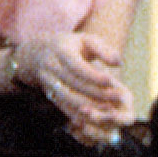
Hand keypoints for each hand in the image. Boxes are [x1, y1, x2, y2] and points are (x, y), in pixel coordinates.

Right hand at [19, 31, 134, 129]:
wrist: (39, 53)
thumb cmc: (72, 45)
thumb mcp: (87, 40)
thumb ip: (104, 50)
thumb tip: (118, 63)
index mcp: (61, 51)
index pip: (77, 66)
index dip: (93, 75)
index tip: (111, 81)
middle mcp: (51, 67)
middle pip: (74, 84)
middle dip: (97, 92)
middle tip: (117, 97)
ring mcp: (47, 82)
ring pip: (68, 98)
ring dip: (89, 105)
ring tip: (110, 108)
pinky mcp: (48, 94)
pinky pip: (63, 106)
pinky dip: (79, 113)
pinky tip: (95, 116)